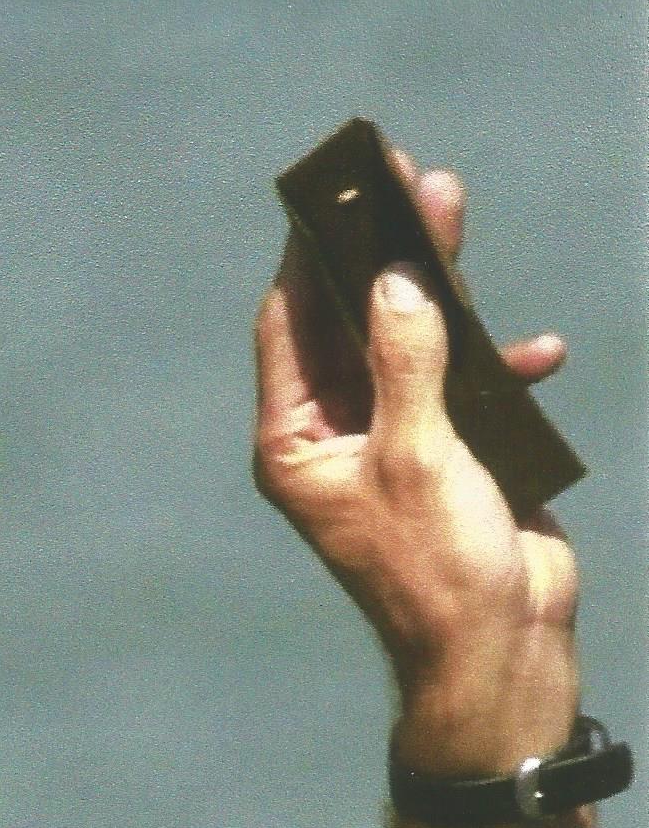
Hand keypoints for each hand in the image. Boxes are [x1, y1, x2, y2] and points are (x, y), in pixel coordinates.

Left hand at [252, 151, 578, 764]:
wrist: (498, 649)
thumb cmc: (439, 569)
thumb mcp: (418, 452)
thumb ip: (407, 358)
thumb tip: (392, 277)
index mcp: (297, 447)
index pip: (290, 328)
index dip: (311, 255)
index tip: (332, 191)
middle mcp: (335, 441)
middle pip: (349, 321)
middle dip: (378, 253)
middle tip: (404, 179)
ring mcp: (393, 445)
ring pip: (410, 340)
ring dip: (439, 288)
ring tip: (451, 210)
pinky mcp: (449, 454)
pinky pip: (467, 386)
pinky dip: (498, 366)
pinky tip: (536, 356)